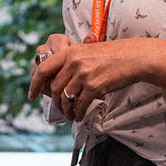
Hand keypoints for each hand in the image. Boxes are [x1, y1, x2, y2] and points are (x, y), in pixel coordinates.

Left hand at [35, 35, 165, 123]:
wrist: (134, 57)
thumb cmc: (112, 55)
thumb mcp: (88, 50)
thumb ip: (72, 60)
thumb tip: (58, 78)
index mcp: (69, 52)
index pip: (43, 68)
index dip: (34, 83)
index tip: (32, 94)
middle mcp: (73, 62)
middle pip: (54, 87)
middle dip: (55, 103)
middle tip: (60, 110)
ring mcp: (83, 74)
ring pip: (65, 98)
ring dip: (66, 110)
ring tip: (71, 115)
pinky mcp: (94, 86)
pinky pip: (79, 104)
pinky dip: (78, 113)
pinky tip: (80, 115)